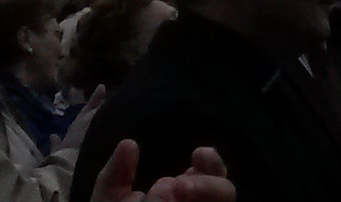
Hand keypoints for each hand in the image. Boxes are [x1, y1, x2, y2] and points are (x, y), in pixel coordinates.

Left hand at [91, 143, 231, 201]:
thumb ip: (116, 176)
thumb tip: (129, 143)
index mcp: (180, 194)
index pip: (210, 173)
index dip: (211, 162)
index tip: (198, 153)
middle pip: (225, 193)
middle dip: (209, 184)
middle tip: (180, 186)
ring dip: (204, 196)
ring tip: (176, 194)